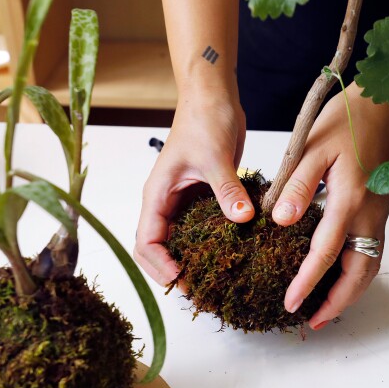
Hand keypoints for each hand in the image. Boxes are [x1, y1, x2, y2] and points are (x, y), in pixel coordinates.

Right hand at [135, 88, 253, 284]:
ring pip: (183, 240)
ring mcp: (187, 201)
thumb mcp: (215, 156)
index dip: (160, 265)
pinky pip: (205, 226)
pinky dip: (215, 242)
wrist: (215, 97)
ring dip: (195, 259)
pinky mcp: (206, 196)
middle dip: (175, 271)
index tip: (182, 278)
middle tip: (201, 290)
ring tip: (216, 280)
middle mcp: (168, 202)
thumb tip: (241, 217)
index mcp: (158, 194)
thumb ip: (227, 189)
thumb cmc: (203, 119)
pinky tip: (234, 254)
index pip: (147, 241)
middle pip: (161, 248)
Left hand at [271, 85, 388, 329]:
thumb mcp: (312, 147)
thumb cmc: (346, 120)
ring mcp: (379, 214)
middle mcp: (369, 215)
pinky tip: (340, 275)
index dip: (306, 283)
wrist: (385, 106)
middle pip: (359, 273)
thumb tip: (280, 221)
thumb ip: (296, 186)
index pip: (325, 254)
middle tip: (313, 321)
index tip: (290, 304)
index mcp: (349, 201)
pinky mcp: (380, 209)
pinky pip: (372, 251)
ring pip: (370, 266)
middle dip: (338, 302)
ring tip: (327, 308)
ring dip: (351, 291)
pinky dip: (358, 273)